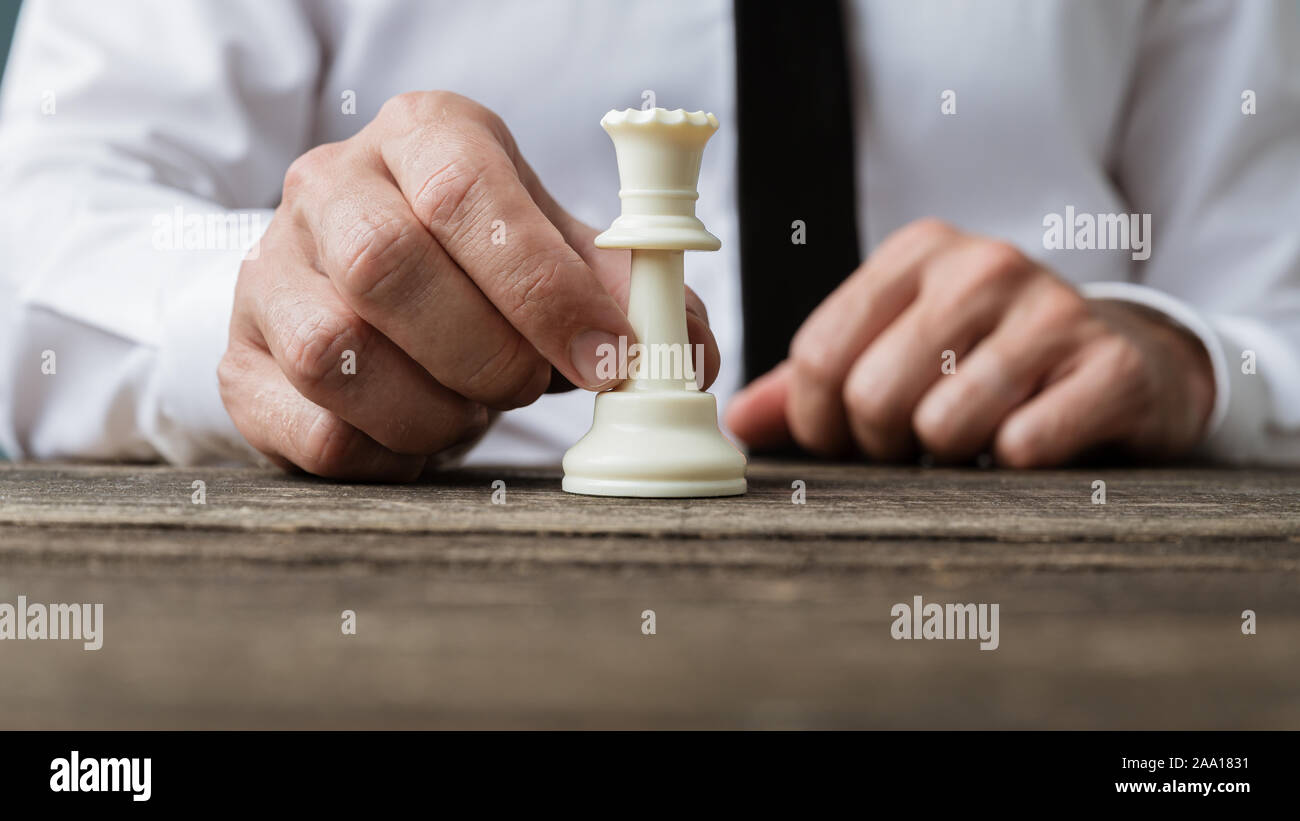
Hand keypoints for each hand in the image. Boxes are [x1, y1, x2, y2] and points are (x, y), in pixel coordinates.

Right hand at [220, 91, 718, 479]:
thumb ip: (629, 294)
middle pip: (387, 264)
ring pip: (335, 351)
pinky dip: (387, 454)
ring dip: (434, 408)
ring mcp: (269, 272)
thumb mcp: (557, 256)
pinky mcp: (240, 362)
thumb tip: (689, 354)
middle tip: (527, 385)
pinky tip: (418, 437)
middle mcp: (330, 186)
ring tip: (470, 406)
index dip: (545, 288)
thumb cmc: (478, 271)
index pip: (467, 193)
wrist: (367, 291)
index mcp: (422, 137)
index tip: (609, 359)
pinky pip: (313, 430)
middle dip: (485, 351)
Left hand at [726, 219, 1214, 466]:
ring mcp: (1053, 310)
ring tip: (974, 436)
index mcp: (918, 253)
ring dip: (948, 456)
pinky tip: (1034, 439)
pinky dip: (1016, 464)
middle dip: (881, 444)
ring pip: (942, 424)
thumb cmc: (989, 359)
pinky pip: (1024, 445)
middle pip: (871, 394)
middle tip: (914, 442)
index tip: (847, 437)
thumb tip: (736, 421)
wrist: (1128, 360)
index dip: (818, 421)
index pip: (818, 354)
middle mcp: (984, 266)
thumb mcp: (899, 347)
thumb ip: (813, 383)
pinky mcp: (1113, 367)